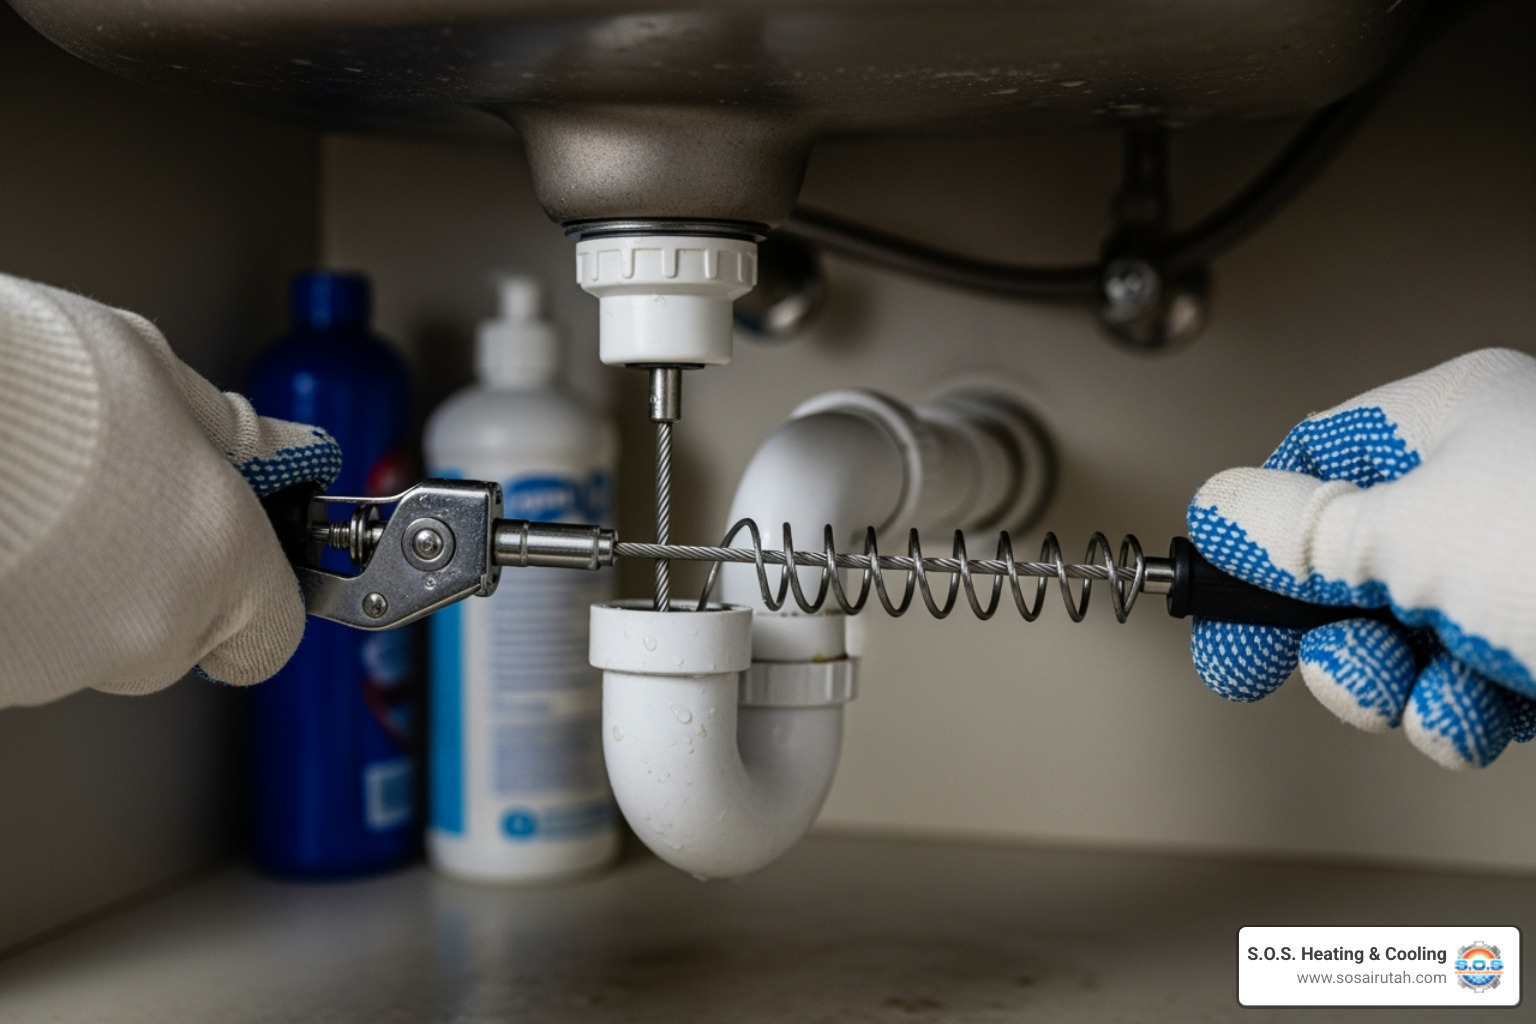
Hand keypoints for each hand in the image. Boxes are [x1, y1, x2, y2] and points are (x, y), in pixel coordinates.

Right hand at [0, 274, 340, 705]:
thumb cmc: (25, 385)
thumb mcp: (151, 368)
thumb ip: (222, 428)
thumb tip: (262, 448)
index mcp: (221, 560)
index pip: (275, 630)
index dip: (255, 587)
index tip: (240, 550)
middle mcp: (151, 632)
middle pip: (176, 632)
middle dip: (156, 571)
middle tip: (118, 497)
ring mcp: (59, 667)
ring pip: (91, 638)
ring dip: (78, 582)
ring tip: (37, 501)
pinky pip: (25, 637)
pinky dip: (18, 593)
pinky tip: (3, 531)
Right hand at [1187, 348, 1535, 768]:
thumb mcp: (1410, 537)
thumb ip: (1294, 531)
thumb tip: (1219, 509)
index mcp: (1457, 422)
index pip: (1312, 463)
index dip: (1253, 533)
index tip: (1215, 596)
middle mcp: (1491, 490)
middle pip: (1345, 564)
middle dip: (1327, 631)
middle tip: (1304, 662)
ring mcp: (1523, 577)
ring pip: (1397, 637)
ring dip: (1391, 683)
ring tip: (1424, 687)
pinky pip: (1460, 687)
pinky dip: (1458, 714)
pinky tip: (1488, 709)